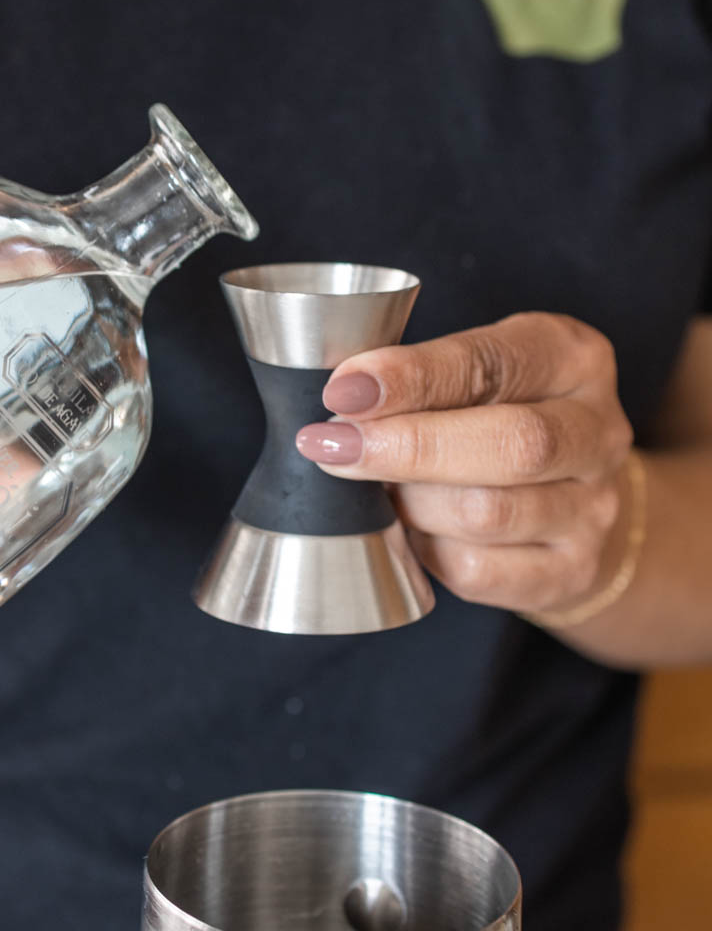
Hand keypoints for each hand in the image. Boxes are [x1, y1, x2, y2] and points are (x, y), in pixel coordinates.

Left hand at [294, 313, 634, 617]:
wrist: (568, 504)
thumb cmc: (497, 420)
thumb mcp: (475, 375)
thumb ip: (421, 378)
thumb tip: (340, 400)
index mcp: (574, 359)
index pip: (494, 363)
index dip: (414, 377)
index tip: (344, 389)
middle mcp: (599, 432)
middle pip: (513, 444)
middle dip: (409, 446)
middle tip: (332, 445)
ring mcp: (592, 509)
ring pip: (487, 514)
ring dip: (411, 503)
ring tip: (379, 490)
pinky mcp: (570, 572)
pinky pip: (476, 572)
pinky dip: (426, 551)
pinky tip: (411, 531)